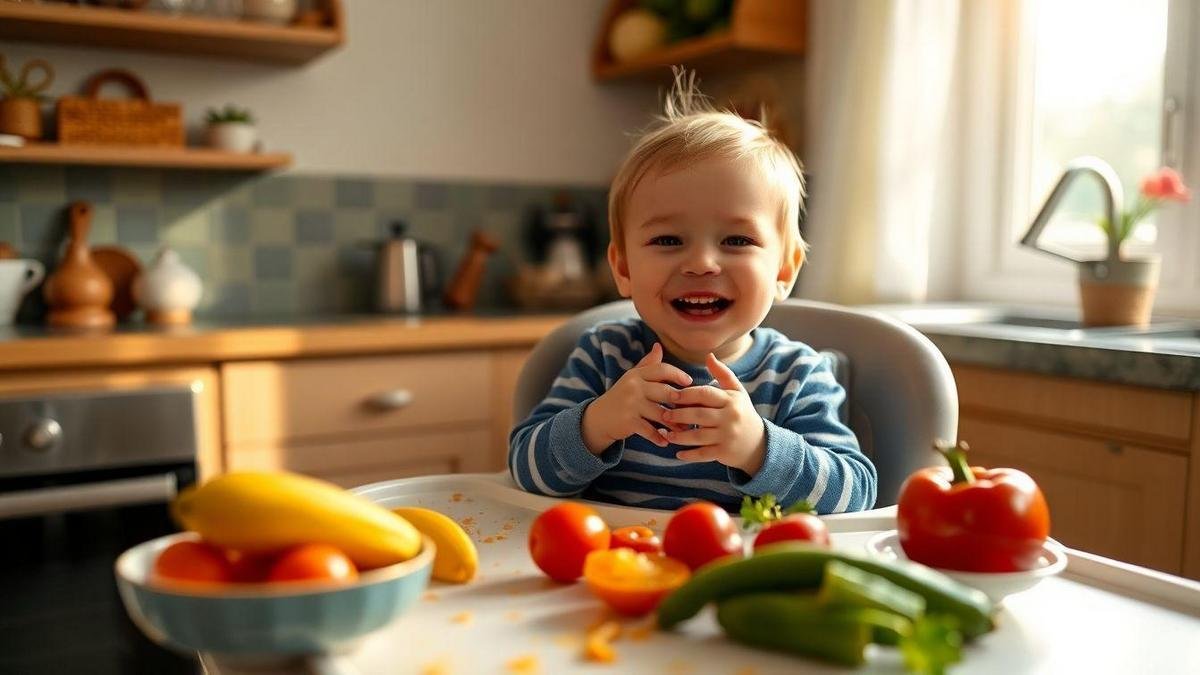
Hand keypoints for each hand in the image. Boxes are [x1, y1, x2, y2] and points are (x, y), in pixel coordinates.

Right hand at [581, 343, 692, 453]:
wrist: (598, 417)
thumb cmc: (621, 396)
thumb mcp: (632, 378)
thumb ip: (648, 364)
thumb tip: (659, 346)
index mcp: (637, 374)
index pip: (662, 369)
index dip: (678, 374)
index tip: (690, 382)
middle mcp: (634, 387)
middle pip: (666, 392)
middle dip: (682, 403)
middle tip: (695, 410)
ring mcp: (631, 404)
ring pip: (661, 414)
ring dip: (675, 424)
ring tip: (685, 430)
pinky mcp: (628, 421)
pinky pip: (649, 430)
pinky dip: (659, 437)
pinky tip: (666, 441)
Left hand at [658, 353, 765, 474]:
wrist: (758, 443)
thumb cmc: (743, 413)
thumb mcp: (737, 392)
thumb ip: (723, 374)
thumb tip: (708, 355)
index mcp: (731, 400)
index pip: (706, 394)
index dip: (687, 394)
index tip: (671, 395)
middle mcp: (730, 418)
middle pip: (699, 415)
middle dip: (679, 415)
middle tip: (663, 415)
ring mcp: (727, 436)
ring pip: (698, 436)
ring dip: (679, 437)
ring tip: (666, 434)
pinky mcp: (724, 453)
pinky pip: (703, 454)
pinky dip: (690, 455)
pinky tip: (677, 454)